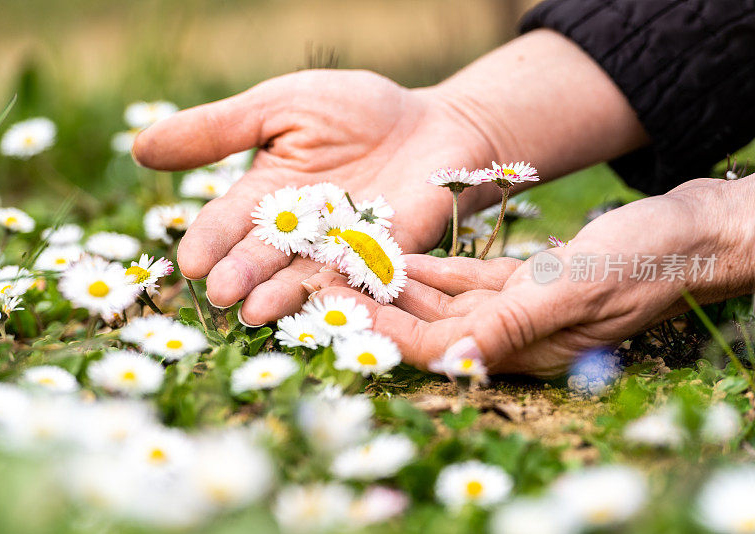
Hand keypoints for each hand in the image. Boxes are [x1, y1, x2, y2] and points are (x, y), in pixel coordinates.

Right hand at [133, 69, 499, 324]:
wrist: (434, 123)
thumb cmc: (355, 111)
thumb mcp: (281, 106)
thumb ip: (219, 129)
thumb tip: (140, 148)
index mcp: (267, 196)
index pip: (229, 222)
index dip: (209, 241)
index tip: (190, 261)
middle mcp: (300, 232)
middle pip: (264, 257)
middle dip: (242, 274)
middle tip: (221, 294)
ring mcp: (343, 250)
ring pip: (307, 275)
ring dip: (283, 294)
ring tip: (257, 310)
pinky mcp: (388, 260)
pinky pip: (362, 278)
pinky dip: (344, 291)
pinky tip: (325, 302)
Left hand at [306, 178, 754, 376]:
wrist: (684, 232)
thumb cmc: (638, 260)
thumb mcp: (573, 289)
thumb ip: (511, 325)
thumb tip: (452, 360)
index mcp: (523, 347)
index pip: (435, 347)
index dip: (385, 330)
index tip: (340, 307)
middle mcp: (514, 334)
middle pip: (429, 326)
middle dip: (379, 306)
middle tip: (329, 283)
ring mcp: (519, 307)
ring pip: (443, 301)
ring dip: (400, 285)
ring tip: (354, 266)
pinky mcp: (527, 282)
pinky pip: (468, 281)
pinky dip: (435, 270)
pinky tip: (404, 257)